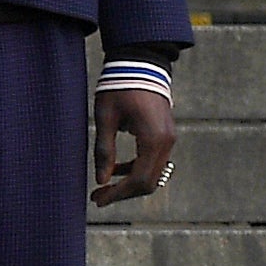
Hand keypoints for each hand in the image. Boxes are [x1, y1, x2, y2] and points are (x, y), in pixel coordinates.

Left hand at [93, 86, 178, 207]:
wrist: (139, 66)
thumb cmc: (118, 89)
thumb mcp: (105, 118)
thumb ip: (104, 150)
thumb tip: (102, 180)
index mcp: (153, 140)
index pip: (139, 180)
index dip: (118, 194)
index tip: (97, 199)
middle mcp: (166, 143)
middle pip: (149, 182)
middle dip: (123, 193)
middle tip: (97, 197)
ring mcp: (168, 140)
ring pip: (153, 174)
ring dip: (129, 183)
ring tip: (103, 187)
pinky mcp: (165, 136)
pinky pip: (153, 162)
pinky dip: (136, 169)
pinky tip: (116, 169)